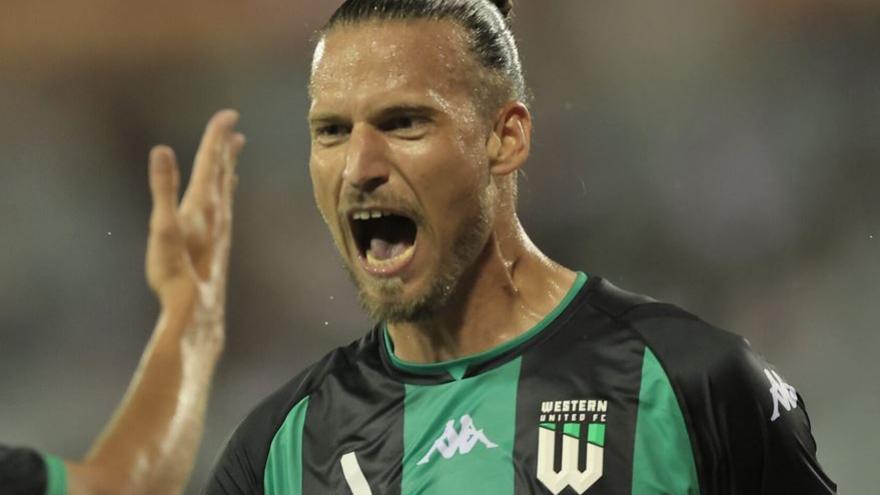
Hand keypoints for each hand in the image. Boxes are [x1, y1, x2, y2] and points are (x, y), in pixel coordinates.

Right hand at [146, 110, 244, 347]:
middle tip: (234, 126)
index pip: (210, 161)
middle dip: (226, 147)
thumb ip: (162, 188)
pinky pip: (225, 209)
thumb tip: (162, 150)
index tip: (229, 113)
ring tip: (234, 152)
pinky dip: (226, 193)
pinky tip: (225, 199)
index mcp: (202, 203)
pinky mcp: (219, 244)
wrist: (196, 309)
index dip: (217, 136)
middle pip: (222, 172)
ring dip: (228, 168)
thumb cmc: (175, 270)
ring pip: (226, 190)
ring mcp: (220, 229)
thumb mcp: (163, 226)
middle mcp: (216, 213)